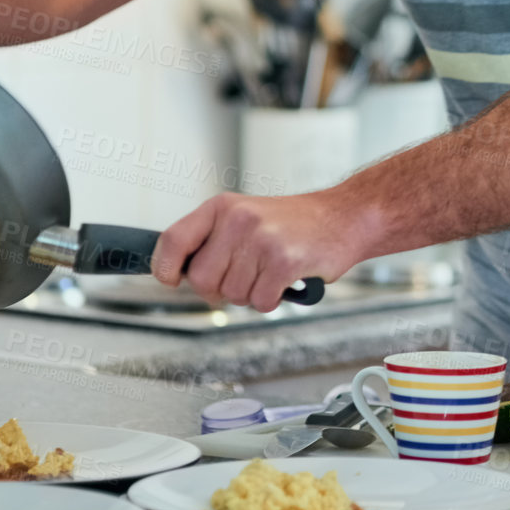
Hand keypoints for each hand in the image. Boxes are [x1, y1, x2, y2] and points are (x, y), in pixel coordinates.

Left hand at [152, 191, 359, 312]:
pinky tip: (286, 279)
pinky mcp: (284, 261)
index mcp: (222, 207)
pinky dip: (272, 299)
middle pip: (201, 279)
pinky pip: (260, 302)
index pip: (173, 240)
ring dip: (251, 293)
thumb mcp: (245, 218)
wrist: (344, 217)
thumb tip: (179, 276)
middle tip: (246, 274)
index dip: (165, 267)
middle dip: (220, 288)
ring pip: (232, 295)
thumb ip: (212, 242)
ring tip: (272, 270)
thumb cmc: (294, 223)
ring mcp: (261, 239)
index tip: (171, 280)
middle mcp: (238, 220)